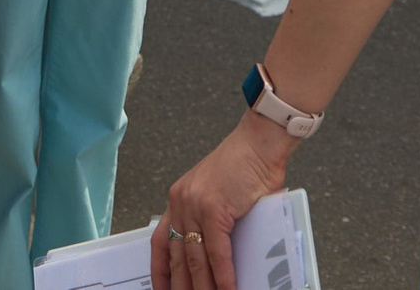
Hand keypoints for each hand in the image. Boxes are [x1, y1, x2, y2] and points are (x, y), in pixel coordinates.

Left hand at [152, 118, 291, 289]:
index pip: (160, 241)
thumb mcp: (218, 194)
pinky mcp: (214, 210)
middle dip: (181, 286)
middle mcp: (181, 202)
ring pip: (195, 259)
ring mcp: (195, 206)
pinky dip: (223, 276)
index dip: (160, 270)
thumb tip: (221, 256)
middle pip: (176, 256)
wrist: (259, 143)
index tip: (161, 289)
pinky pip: (217, 253)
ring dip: (202, 287)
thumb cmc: (245, 165)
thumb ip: (214, 222)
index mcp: (179, 199)